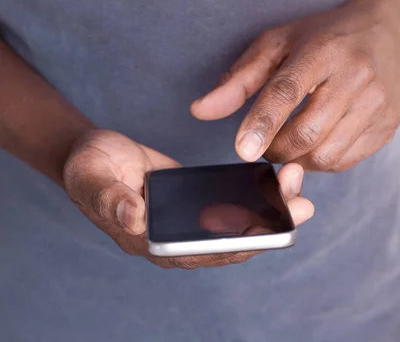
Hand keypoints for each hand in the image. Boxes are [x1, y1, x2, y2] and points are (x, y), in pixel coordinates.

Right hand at [63, 130, 313, 268]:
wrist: (95, 154)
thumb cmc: (90, 168)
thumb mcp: (92, 177)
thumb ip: (112, 200)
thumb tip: (136, 220)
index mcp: (152, 242)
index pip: (203, 253)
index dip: (237, 245)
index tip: (271, 231)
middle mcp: (177, 238)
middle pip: (230, 241)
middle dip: (268, 225)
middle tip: (301, 205)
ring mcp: (190, 221)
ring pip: (238, 223)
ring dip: (269, 207)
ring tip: (296, 185)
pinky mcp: (199, 202)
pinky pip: (233, 204)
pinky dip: (257, 194)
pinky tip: (278, 179)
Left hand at [191, 0, 399, 170]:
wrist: (388, 35)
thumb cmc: (324, 37)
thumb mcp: (277, 43)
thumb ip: (238, 79)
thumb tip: (199, 111)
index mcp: (323, 50)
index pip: (288, 91)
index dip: (262, 123)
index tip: (241, 150)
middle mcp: (356, 77)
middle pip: (307, 133)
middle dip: (275, 149)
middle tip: (263, 143)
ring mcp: (376, 105)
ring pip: (326, 155)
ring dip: (297, 160)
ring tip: (290, 142)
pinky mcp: (386, 127)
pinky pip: (344, 162)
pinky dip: (320, 161)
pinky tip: (315, 143)